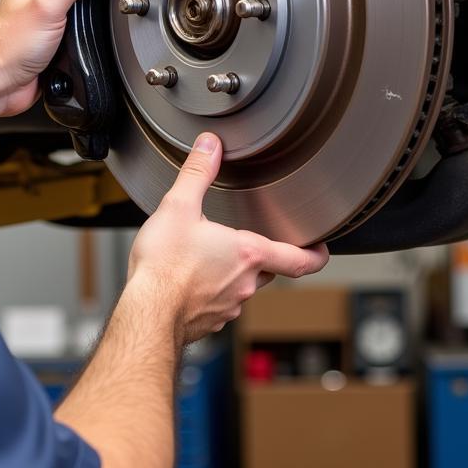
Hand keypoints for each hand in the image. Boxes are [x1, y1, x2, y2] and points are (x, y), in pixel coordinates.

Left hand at [0, 0, 112, 117]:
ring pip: (75, 5)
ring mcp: (43, 15)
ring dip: (84, 14)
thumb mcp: (48, 5)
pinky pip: (74, 28)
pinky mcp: (50, 36)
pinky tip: (79, 38)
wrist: (2, 83)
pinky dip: (80, 34)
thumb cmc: (9, 45)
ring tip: (85, 19)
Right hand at [128, 133, 328, 344]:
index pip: (299, 260)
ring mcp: (228, 306)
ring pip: (242, 287)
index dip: (316, 254)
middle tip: (247, 241)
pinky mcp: (210, 321)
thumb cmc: (163, 266)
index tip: (322, 249)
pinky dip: (211, 291)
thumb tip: (210, 146)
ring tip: (208, 258)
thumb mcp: (178, 207)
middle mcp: (245, 284)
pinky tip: (189, 281)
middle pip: (267, 269)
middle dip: (259, 256)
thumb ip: (197, 173)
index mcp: (247, 254)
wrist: (146, 313)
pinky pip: (219, 303)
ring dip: (232, 273)